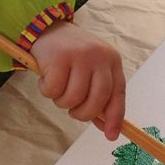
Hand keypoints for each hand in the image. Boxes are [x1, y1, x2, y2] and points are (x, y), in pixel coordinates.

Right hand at [29, 21, 125, 140]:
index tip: (111, 135)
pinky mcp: (59, 57)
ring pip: (74, 97)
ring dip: (63, 103)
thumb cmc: (70, 56)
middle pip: (98, 99)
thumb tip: (106, 127)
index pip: (118, 93)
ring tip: (58, 92)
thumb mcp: (90, 70)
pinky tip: (46, 80)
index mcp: (112, 61)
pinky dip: (47, 91)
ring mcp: (80, 55)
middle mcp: (99, 57)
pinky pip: (54, 89)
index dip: (115, 117)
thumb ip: (98, 94)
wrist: (46, 29)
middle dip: (84, 114)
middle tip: (73, 112)